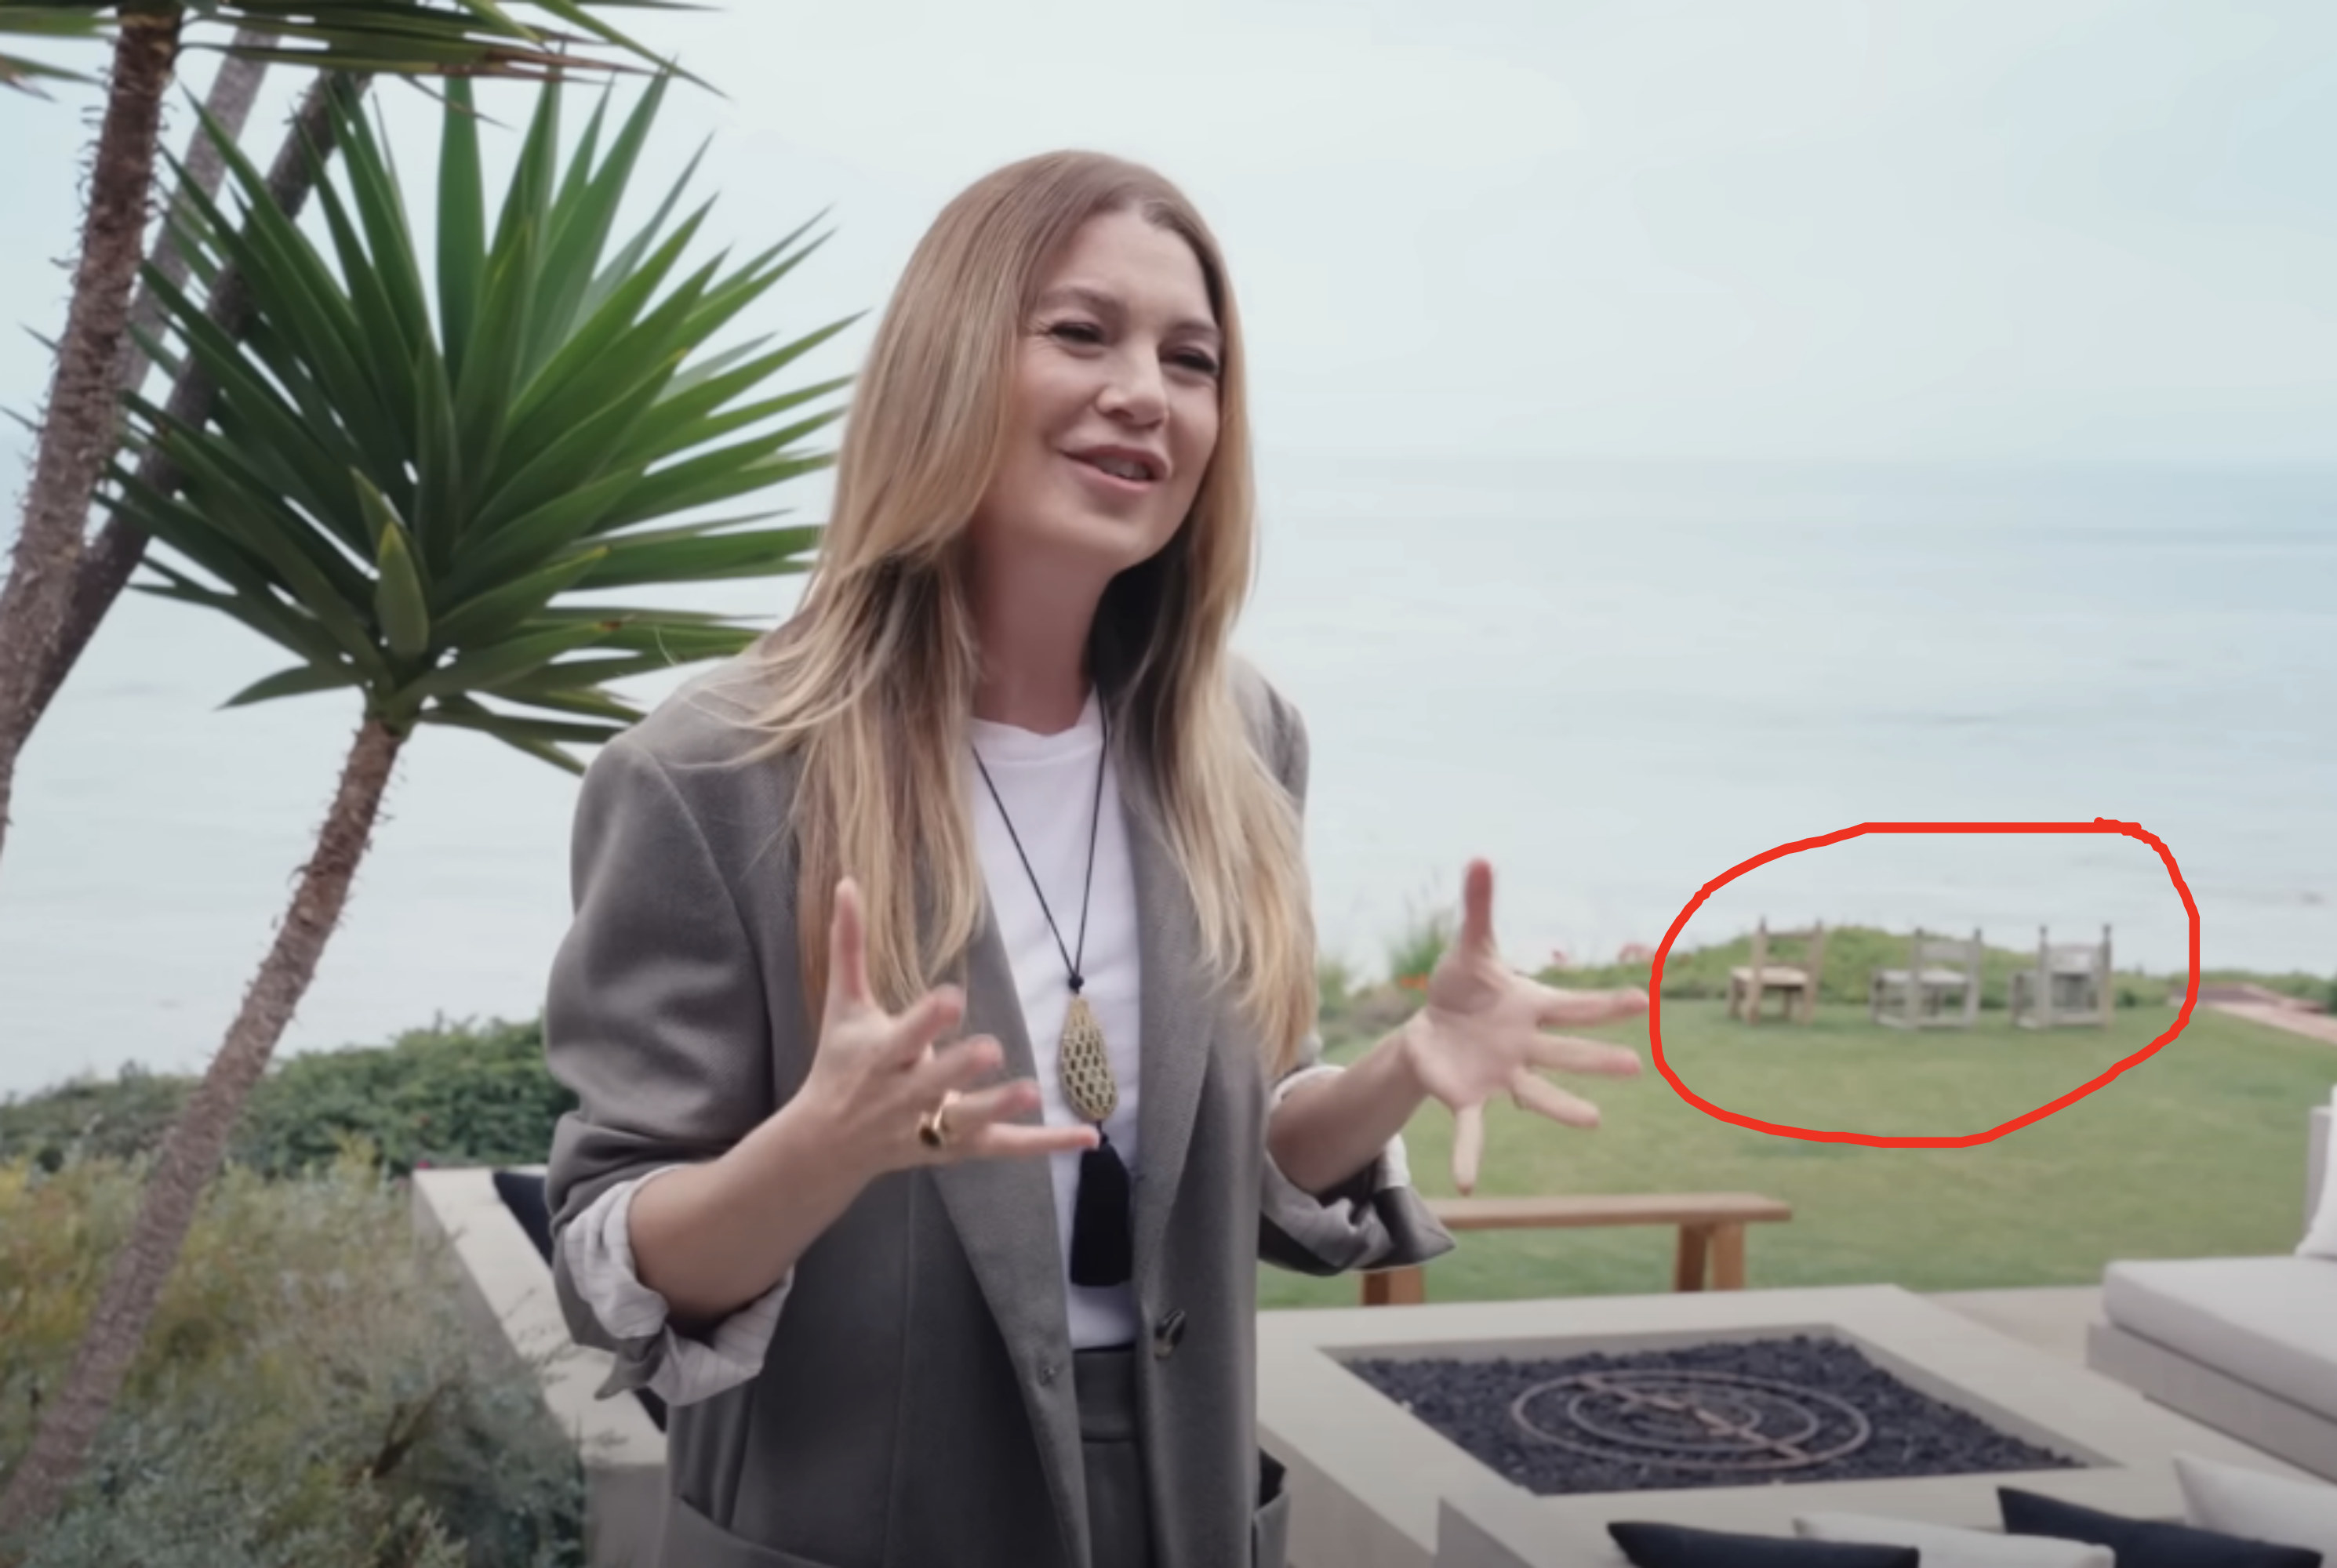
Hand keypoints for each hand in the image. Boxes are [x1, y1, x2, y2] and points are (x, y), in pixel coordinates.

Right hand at [798, 877, 1098, 1180]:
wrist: (826, 1143)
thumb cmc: (841, 1062)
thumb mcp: (843, 1006)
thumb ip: (849, 946)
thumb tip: (848, 881)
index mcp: (880, 1054)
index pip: (904, 1036)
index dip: (926, 1020)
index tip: (951, 998)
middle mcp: (904, 1093)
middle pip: (935, 1081)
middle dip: (960, 1068)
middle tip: (989, 1049)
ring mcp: (930, 1126)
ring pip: (968, 1119)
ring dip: (999, 1106)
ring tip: (1032, 1091)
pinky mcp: (956, 1149)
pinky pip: (1004, 1146)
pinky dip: (1044, 1143)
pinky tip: (1088, 1137)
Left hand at [1404, 860, 1646, 1193]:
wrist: (1429, 1027)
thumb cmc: (1461, 988)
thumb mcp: (1469, 946)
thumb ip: (1478, 906)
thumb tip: (1480, 855)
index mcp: (1530, 1007)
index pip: (1575, 1005)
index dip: (1608, 1004)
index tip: (1644, 999)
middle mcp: (1525, 1046)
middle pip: (1566, 1051)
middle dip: (1598, 1058)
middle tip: (1638, 1066)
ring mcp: (1502, 1075)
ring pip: (1537, 1094)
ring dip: (1564, 1107)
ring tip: (1594, 1120)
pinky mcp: (1469, 1097)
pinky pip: (1472, 1130)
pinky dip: (1470, 1155)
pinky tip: (1470, 1184)